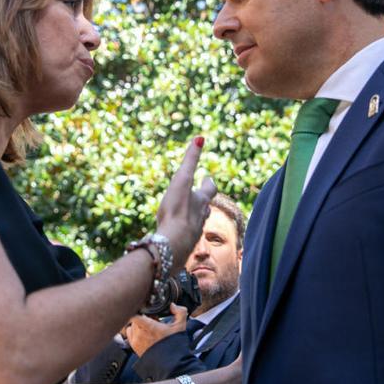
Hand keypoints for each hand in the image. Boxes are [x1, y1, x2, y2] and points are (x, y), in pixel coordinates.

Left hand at [125, 304, 188, 356]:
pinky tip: (144, 334)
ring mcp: (136, 341)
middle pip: (135, 318)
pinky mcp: (134, 347)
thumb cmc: (174, 346)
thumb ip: (180, 312)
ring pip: (132, 325)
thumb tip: (173, 306)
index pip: (134, 315)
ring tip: (149, 328)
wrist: (171, 363)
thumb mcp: (180, 326)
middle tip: (153, 319)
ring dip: (138, 324)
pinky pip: (129, 334)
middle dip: (143, 317)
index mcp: (149, 327)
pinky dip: (135, 331)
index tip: (144, 308)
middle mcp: (140, 334)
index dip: (137, 309)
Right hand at [156, 137, 217, 265]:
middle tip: (200, 197)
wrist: (173, 244)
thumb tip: (201, 138)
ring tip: (189, 216)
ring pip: (198, 222)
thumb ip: (190, 160)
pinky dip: (183, 233)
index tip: (207, 177)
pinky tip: (176, 236)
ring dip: (195, 217)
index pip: (210, 189)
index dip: (209, 183)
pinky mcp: (184, 245)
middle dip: (203, 201)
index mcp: (201, 201)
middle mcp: (201, 217)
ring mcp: (193, 232)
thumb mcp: (181, 181)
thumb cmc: (176, 211)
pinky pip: (186, 237)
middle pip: (206, 207)